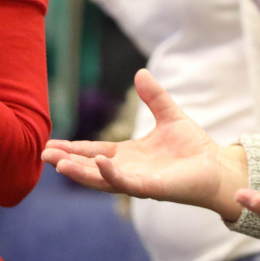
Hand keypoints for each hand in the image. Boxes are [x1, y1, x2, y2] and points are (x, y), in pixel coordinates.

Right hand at [43, 68, 249, 219]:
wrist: (216, 167)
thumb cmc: (193, 147)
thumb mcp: (169, 115)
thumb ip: (154, 97)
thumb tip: (140, 72)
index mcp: (128, 155)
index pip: (93, 151)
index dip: (72, 148)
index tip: (49, 144)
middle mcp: (128, 170)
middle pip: (91, 167)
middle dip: (67, 162)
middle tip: (43, 154)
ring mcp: (137, 181)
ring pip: (102, 179)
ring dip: (81, 172)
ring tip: (59, 164)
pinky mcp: (151, 188)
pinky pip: (126, 182)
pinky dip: (111, 174)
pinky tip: (100, 162)